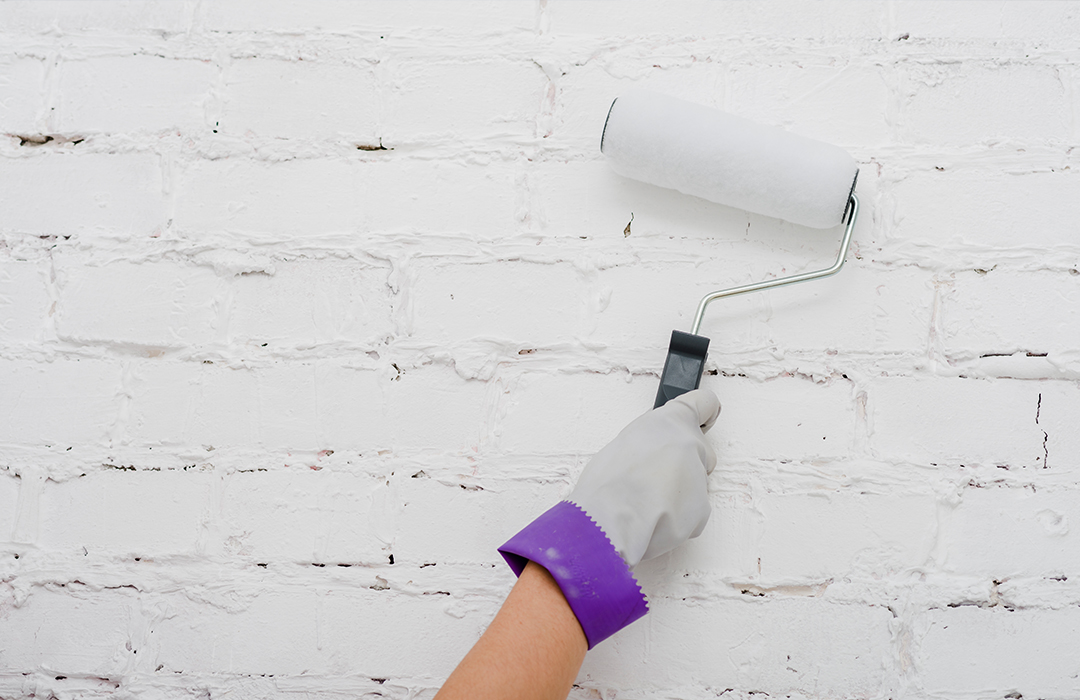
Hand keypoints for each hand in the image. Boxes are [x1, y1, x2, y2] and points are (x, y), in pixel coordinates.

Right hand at [568, 388, 720, 566]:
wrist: (609, 521)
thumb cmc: (607, 482)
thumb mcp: (623, 443)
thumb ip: (650, 441)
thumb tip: (652, 452)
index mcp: (671, 421)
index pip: (705, 403)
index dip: (705, 414)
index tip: (704, 419)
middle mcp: (692, 445)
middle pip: (700, 452)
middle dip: (683, 466)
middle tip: (654, 479)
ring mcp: (700, 478)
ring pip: (693, 486)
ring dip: (676, 495)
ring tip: (644, 503)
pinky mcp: (702, 510)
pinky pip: (692, 513)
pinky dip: (676, 519)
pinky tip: (652, 520)